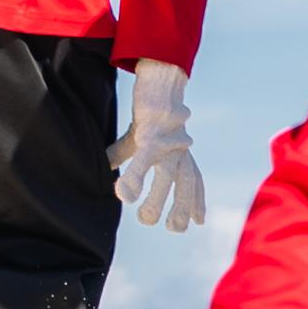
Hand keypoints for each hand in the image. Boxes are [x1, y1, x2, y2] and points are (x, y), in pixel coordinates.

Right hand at [109, 59, 205, 231]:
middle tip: (176, 228)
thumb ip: (127, 156)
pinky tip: (124, 195)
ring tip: (143, 219)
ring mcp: (166, 142)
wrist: (155, 80)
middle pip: (186, 181)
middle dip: (183, 205)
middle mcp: (178, 149)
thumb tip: (108, 168)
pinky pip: (140, 158)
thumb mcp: (138, 137)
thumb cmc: (146, 112)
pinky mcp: (148, 134)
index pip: (194, 178)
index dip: (197, 199)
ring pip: (165, 175)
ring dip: (156, 198)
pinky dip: (133, 177)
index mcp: (179, 151)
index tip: (199, 221)